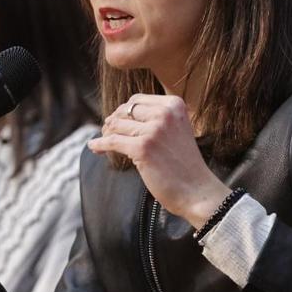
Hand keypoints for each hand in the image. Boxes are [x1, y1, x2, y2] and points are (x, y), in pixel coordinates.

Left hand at [87, 95, 230, 227]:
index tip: (117, 122)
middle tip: (107, 134)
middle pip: (125, 111)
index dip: (123, 111)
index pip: (137, 100)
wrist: (197, 191)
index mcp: (175, 105)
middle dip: (113, 121)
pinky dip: (99, 144)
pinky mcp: (143, 148)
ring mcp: (154, 130)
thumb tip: (120, 115)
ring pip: (117, 125)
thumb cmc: (185, 166)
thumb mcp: (177, 131)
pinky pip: (112, 141)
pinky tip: (94, 147)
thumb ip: (157, 119)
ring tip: (101, 143)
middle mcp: (165, 113)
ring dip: (105, 134)